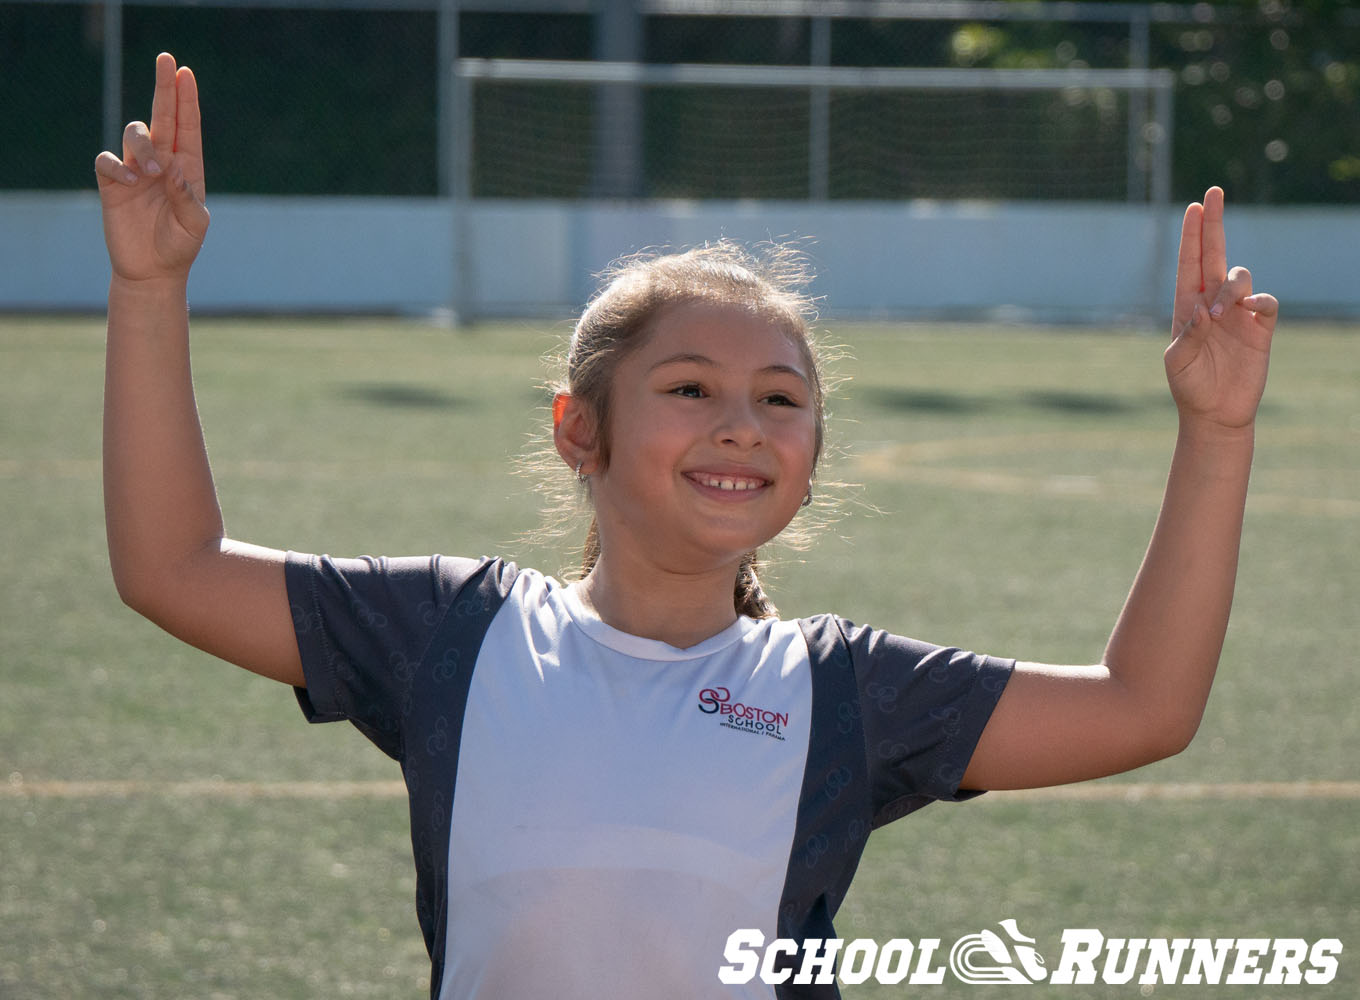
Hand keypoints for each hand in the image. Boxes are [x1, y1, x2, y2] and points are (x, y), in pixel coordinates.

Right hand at [94, 53, 208, 283]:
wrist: (153, 271)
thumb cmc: (180, 247)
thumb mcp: (194, 225)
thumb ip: (187, 197)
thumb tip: (173, 167)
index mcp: (187, 168)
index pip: (188, 127)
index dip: (186, 100)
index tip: (186, 73)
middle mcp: (162, 162)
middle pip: (162, 116)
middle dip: (164, 87)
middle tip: (167, 59)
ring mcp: (136, 170)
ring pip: (135, 133)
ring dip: (144, 144)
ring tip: (154, 172)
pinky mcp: (113, 183)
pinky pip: (108, 160)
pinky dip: (117, 165)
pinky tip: (130, 181)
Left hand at [1164, 186, 1278, 430]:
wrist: (1215, 413)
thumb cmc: (1189, 387)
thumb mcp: (1178, 363)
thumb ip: (1187, 336)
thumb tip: (1202, 310)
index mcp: (1186, 306)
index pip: (1189, 263)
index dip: (1192, 235)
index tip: (1194, 207)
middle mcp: (1212, 303)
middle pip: (1214, 254)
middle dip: (1214, 223)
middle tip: (1213, 193)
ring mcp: (1238, 313)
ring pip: (1239, 275)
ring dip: (1231, 286)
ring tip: (1220, 312)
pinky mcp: (1260, 327)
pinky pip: (1266, 301)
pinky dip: (1259, 300)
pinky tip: (1249, 310)